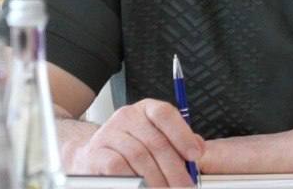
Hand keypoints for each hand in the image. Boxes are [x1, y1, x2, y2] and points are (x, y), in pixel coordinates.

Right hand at [64, 98, 204, 186]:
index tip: (196, 155)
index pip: (165, 114)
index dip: (182, 134)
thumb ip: (179, 142)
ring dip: (157, 179)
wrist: (93, 158)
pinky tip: (143, 187)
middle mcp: (126, 117)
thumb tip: (199, 147)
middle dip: (175, 169)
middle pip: (155, 141)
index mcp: (145, 110)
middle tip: (184, 187)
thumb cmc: (130, 150)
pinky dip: (134, 180)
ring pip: (139, 156)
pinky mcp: (96, 154)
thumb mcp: (156, 140)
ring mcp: (109, 134)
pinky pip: (118, 167)